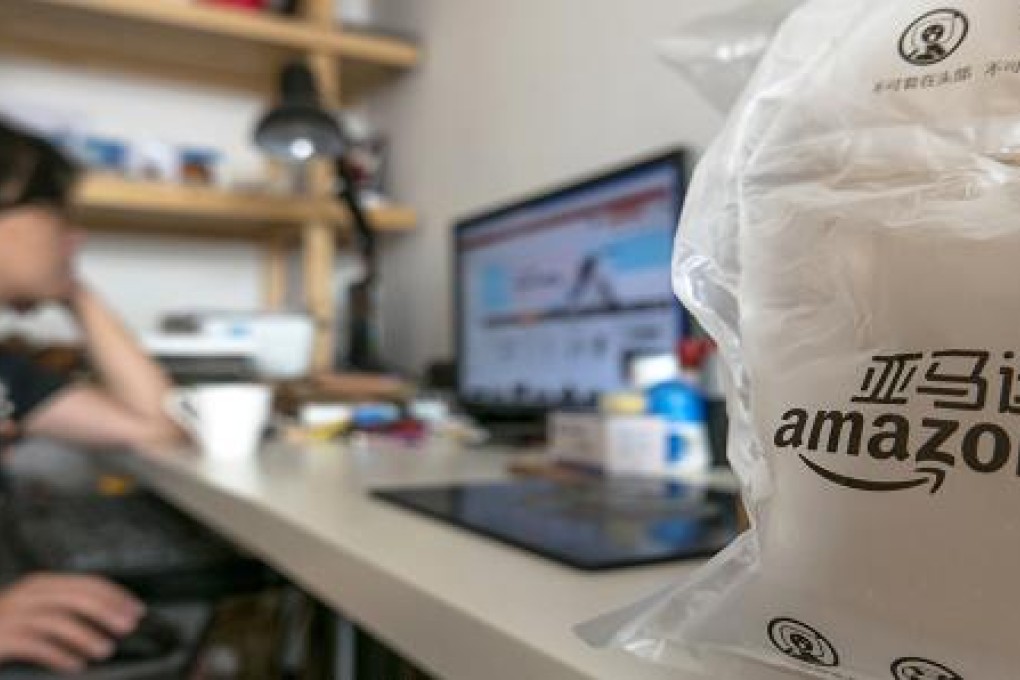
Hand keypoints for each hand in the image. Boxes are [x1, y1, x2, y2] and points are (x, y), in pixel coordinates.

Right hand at [0, 574, 143, 671]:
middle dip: (107, 611)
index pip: (86, 583)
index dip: (115, 595)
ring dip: (86, 635)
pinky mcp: (0, 638)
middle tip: (129, 627)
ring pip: (56, 620)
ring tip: (106, 650)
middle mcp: (26, 595)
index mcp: (41, 584)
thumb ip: (67, 608)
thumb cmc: (8, 628)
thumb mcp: (38, 611)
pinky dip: (58, 655)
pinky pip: (34, 644)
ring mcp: (11, 616)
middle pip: (75, 597)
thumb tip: (111, 617)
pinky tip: (75, 666)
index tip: (137, 610)